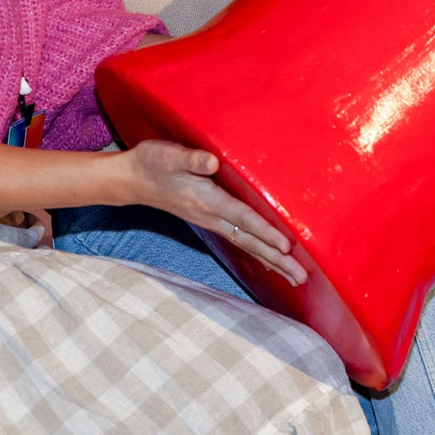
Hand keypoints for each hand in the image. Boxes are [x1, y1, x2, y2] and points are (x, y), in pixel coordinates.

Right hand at [117, 140, 305, 285]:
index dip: (265, 232)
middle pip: (250, 241)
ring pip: (247, 244)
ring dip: (272, 261)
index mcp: (207, 200)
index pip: (243, 218)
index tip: (287, 247)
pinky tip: (271, 262)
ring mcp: (211, 221)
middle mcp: (211, 216)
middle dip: (276, 259)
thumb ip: (192, 159)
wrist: (132, 180)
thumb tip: (212, 162)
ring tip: (296, 278)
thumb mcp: (169, 155)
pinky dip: (258, 253)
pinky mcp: (210, 220)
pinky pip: (240, 240)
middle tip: (302, 278)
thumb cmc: (153, 163)